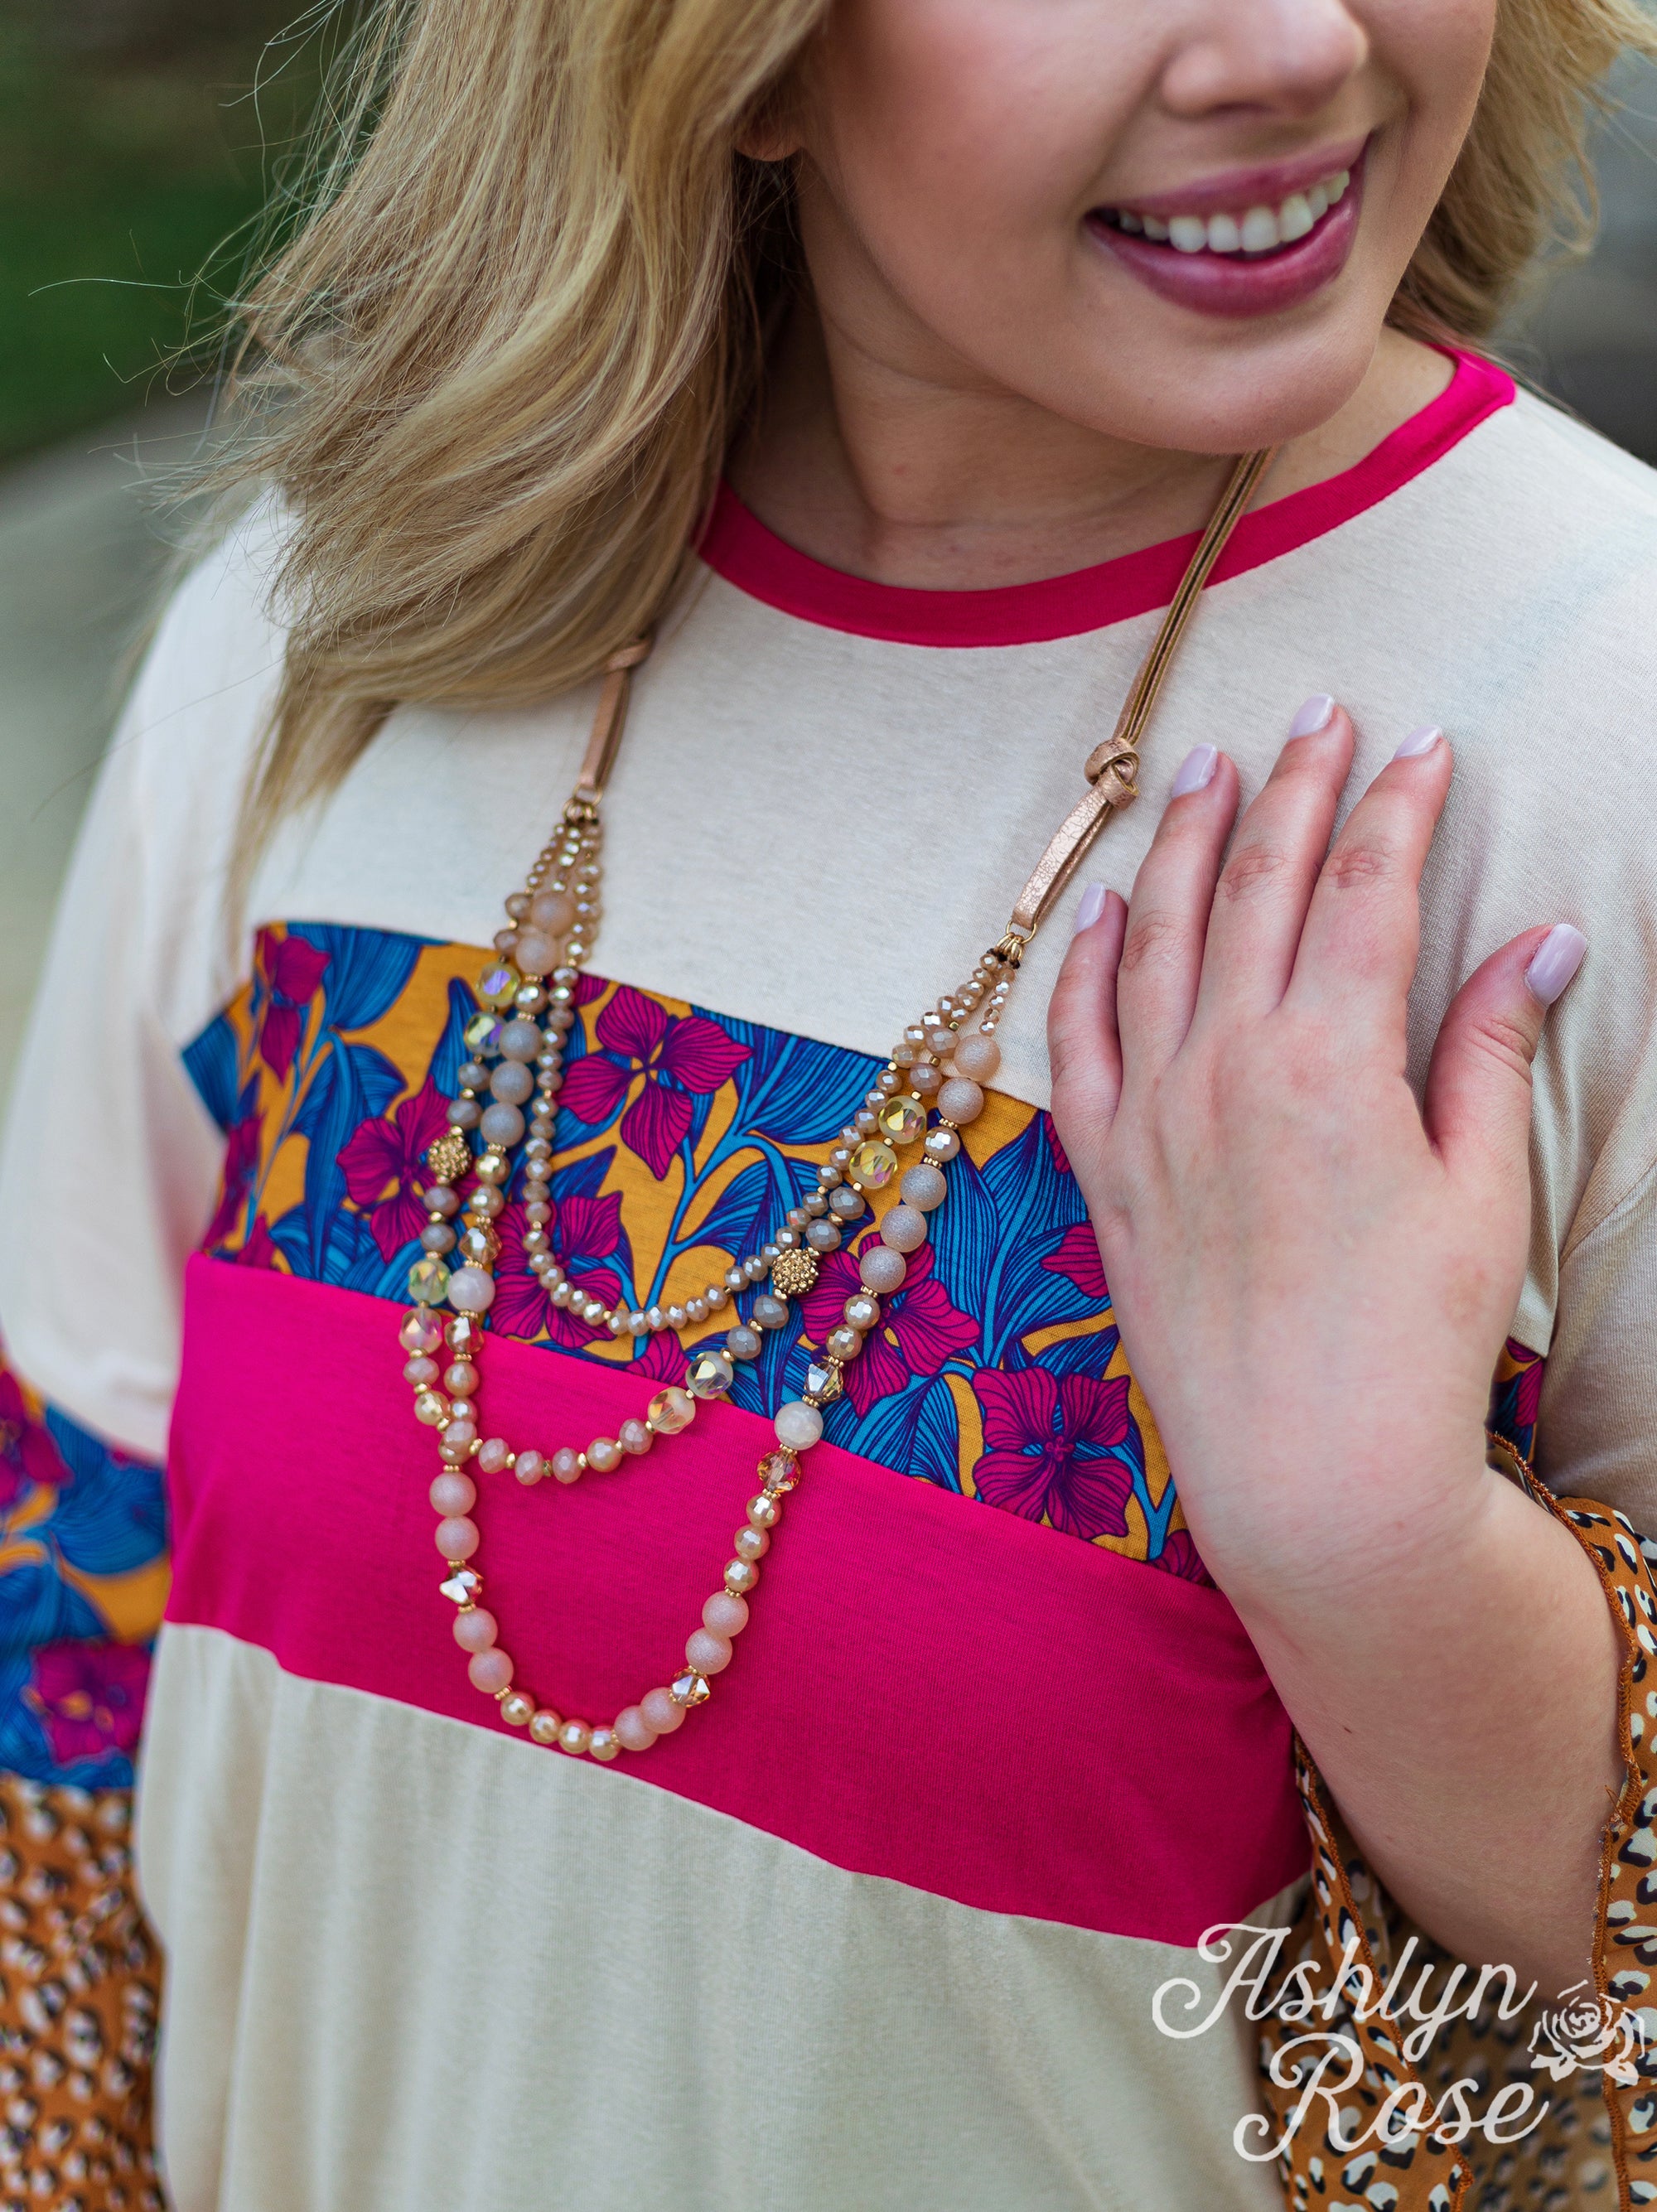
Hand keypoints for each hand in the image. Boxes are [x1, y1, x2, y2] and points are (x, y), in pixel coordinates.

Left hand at [1046, 699, 1584, 1606]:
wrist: (1312, 1473)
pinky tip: (1107, 905)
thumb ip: (1493, 1053)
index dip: (1395, 804)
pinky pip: (1074, 1039)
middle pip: (1257, 886)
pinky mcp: (1105, 1171)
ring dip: (1186, 843)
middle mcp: (1224, 1067)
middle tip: (1319, 714)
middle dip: (1293, 787)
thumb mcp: (1483, 1192)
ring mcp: (1151, 1115)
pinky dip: (1084, 962)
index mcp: (1330, 1061)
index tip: (1420, 743)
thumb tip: (1541, 940)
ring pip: (1157, 937)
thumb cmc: (1414, 1343)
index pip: (1363, 889)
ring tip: (1209, 769)